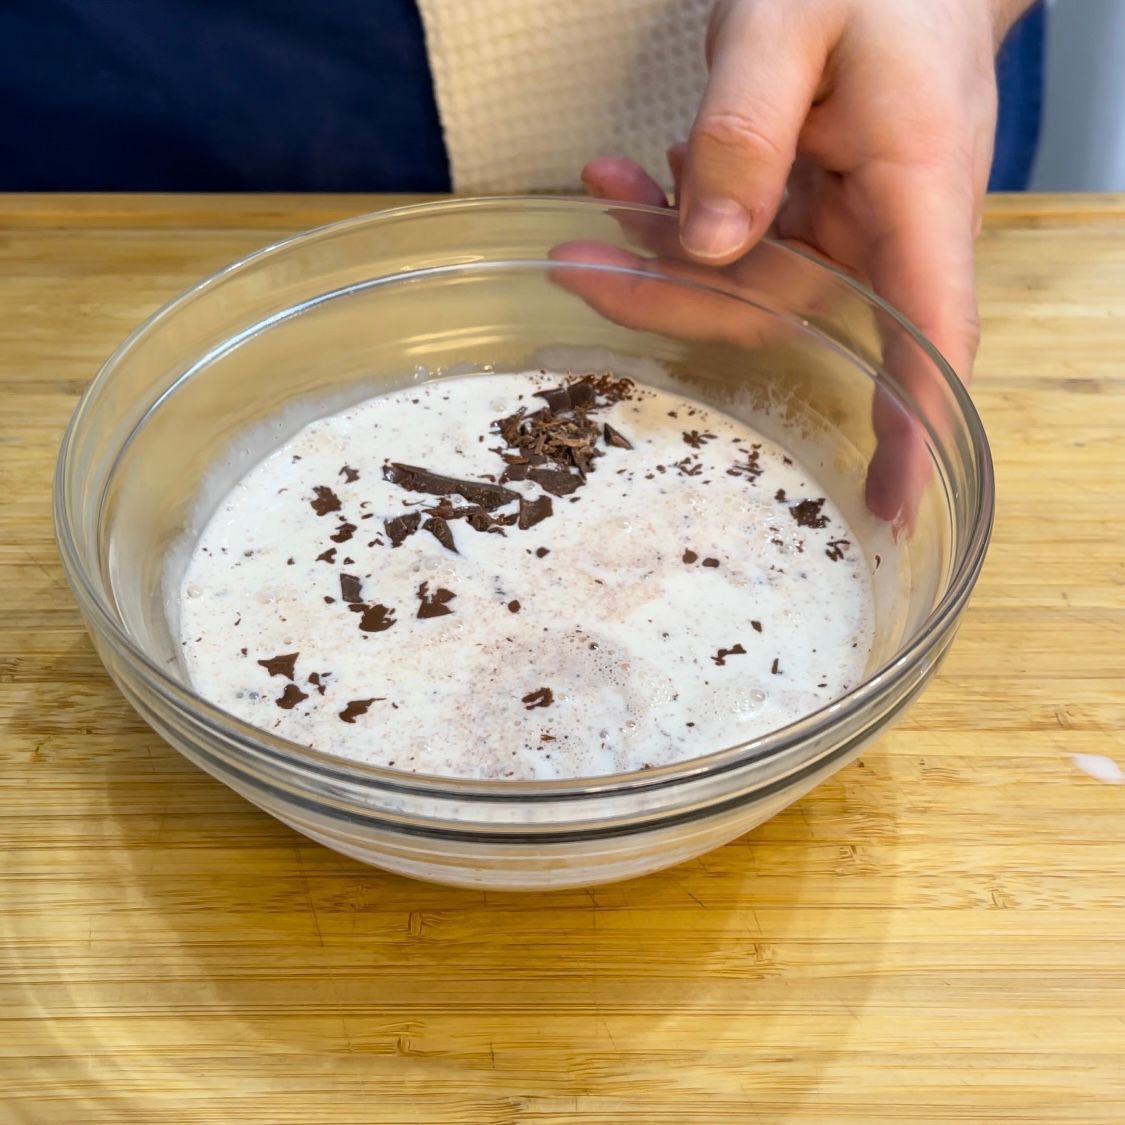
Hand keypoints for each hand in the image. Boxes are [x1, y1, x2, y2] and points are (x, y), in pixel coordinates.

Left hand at [580, 0, 1028, 519]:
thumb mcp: (793, 19)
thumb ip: (748, 130)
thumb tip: (707, 244)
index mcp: (922, 183)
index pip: (931, 331)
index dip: (912, 427)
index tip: (889, 507)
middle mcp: (892, 218)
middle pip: (788, 306)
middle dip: (676, 297)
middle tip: (575, 264)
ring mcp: (851, 212)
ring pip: (750, 274)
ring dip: (663, 247)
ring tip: (599, 194)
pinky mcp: (814, 196)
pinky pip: (742, 231)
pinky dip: (683, 209)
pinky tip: (640, 176)